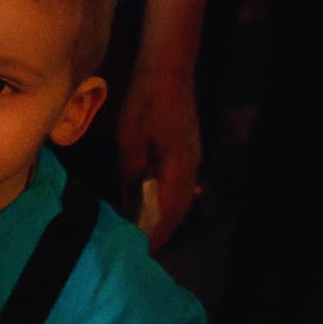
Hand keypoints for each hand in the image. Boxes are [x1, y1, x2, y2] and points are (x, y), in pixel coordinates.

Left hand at [117, 0, 205, 251]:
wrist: (168, 71)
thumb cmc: (145, 104)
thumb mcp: (130, 143)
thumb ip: (132, 178)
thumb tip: (129, 208)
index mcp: (179, 167)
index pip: (168, 212)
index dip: (156, 234)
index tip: (142, 252)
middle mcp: (192, 166)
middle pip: (179, 209)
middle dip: (162, 231)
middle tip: (143, 250)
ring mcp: (193, 158)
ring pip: (181, 198)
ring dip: (165, 218)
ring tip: (146, 234)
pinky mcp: (189, 151)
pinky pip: (180, 186)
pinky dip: (168, 202)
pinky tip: (152, 207)